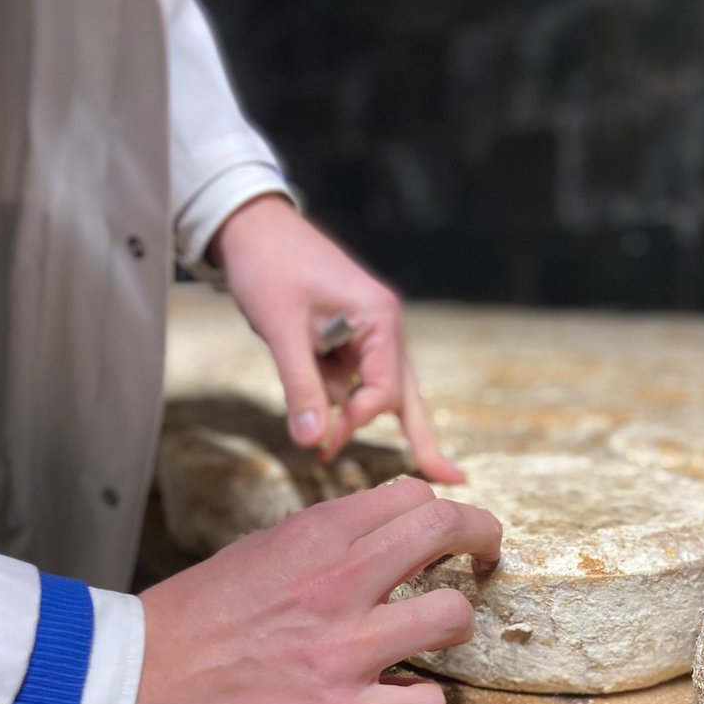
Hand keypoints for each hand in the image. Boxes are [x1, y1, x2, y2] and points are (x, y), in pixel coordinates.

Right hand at [111, 478, 501, 703]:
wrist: (138, 680)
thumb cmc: (197, 616)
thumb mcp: (262, 550)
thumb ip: (327, 544)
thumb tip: (382, 544)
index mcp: (317, 535)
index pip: (416, 497)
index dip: (448, 513)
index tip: (452, 534)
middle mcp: (339, 582)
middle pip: (450, 530)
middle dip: (484, 541)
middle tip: (484, 562)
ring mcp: (344, 650)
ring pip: (453, 617)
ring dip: (454, 627)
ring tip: (432, 640)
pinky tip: (399, 701)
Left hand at [210, 194, 463, 483]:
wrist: (250, 224)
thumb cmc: (268, 266)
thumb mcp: (281, 330)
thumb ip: (300, 387)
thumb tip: (313, 442)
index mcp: (379, 318)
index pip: (384, 391)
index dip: (354, 424)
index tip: (320, 444)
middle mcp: (385, 326)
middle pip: (406, 394)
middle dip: (419, 438)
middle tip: (453, 479)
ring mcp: (371, 330)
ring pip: (382, 389)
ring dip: (361, 418)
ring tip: (378, 456)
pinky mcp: (351, 335)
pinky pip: (355, 378)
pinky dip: (343, 399)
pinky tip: (322, 410)